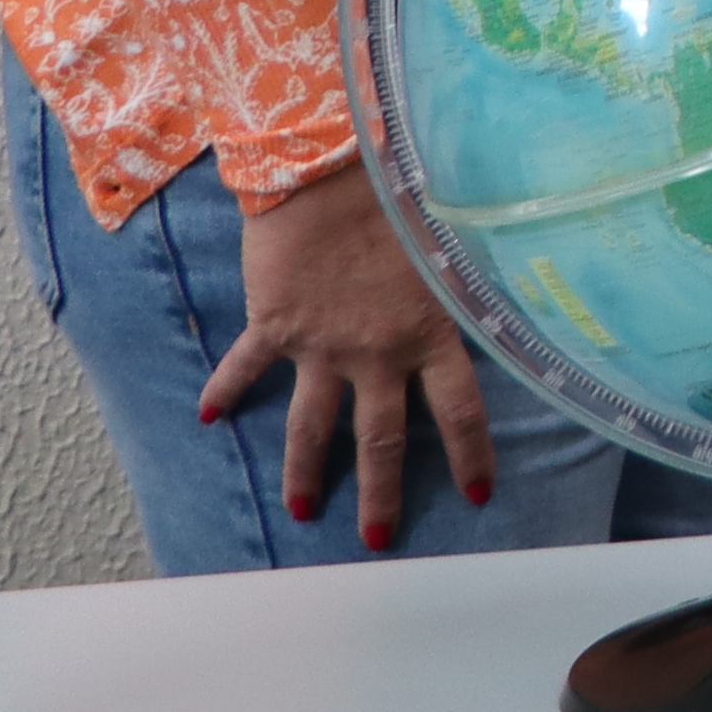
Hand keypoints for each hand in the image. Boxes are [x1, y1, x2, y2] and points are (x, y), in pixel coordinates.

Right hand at [206, 162, 494, 549]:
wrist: (328, 171)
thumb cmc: (402, 195)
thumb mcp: (451, 244)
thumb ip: (464, 284)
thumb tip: (503, 294)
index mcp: (430, 334)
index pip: (460, 411)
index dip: (469, 455)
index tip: (476, 495)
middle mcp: (377, 353)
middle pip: (380, 440)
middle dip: (380, 494)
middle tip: (377, 541)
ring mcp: (321, 346)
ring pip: (314, 427)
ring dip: (304, 472)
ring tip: (300, 511)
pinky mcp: (275, 325)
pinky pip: (246, 369)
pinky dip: (225, 392)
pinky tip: (208, 418)